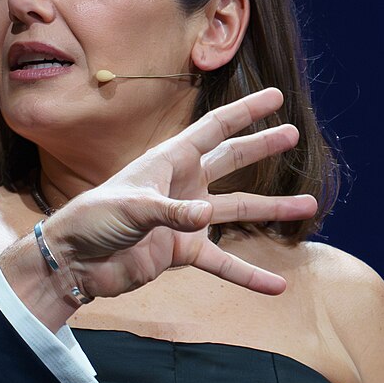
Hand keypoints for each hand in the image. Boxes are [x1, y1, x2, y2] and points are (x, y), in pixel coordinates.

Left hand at [48, 87, 319, 301]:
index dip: (244, 112)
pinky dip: (247, 274)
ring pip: (237, 210)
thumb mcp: (131, 208)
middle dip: (261, 147)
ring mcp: (184, 219)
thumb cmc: (93, 221)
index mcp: (168, 161)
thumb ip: (172, 212)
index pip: (213, 129)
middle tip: (292, 134)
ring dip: (271, 209)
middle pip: (230, 161)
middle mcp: (181, 186)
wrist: (74, 262)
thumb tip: (206, 216)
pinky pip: (222, 262)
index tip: (274, 96)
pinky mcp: (181, 251)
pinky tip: (276, 286)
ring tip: (308, 205)